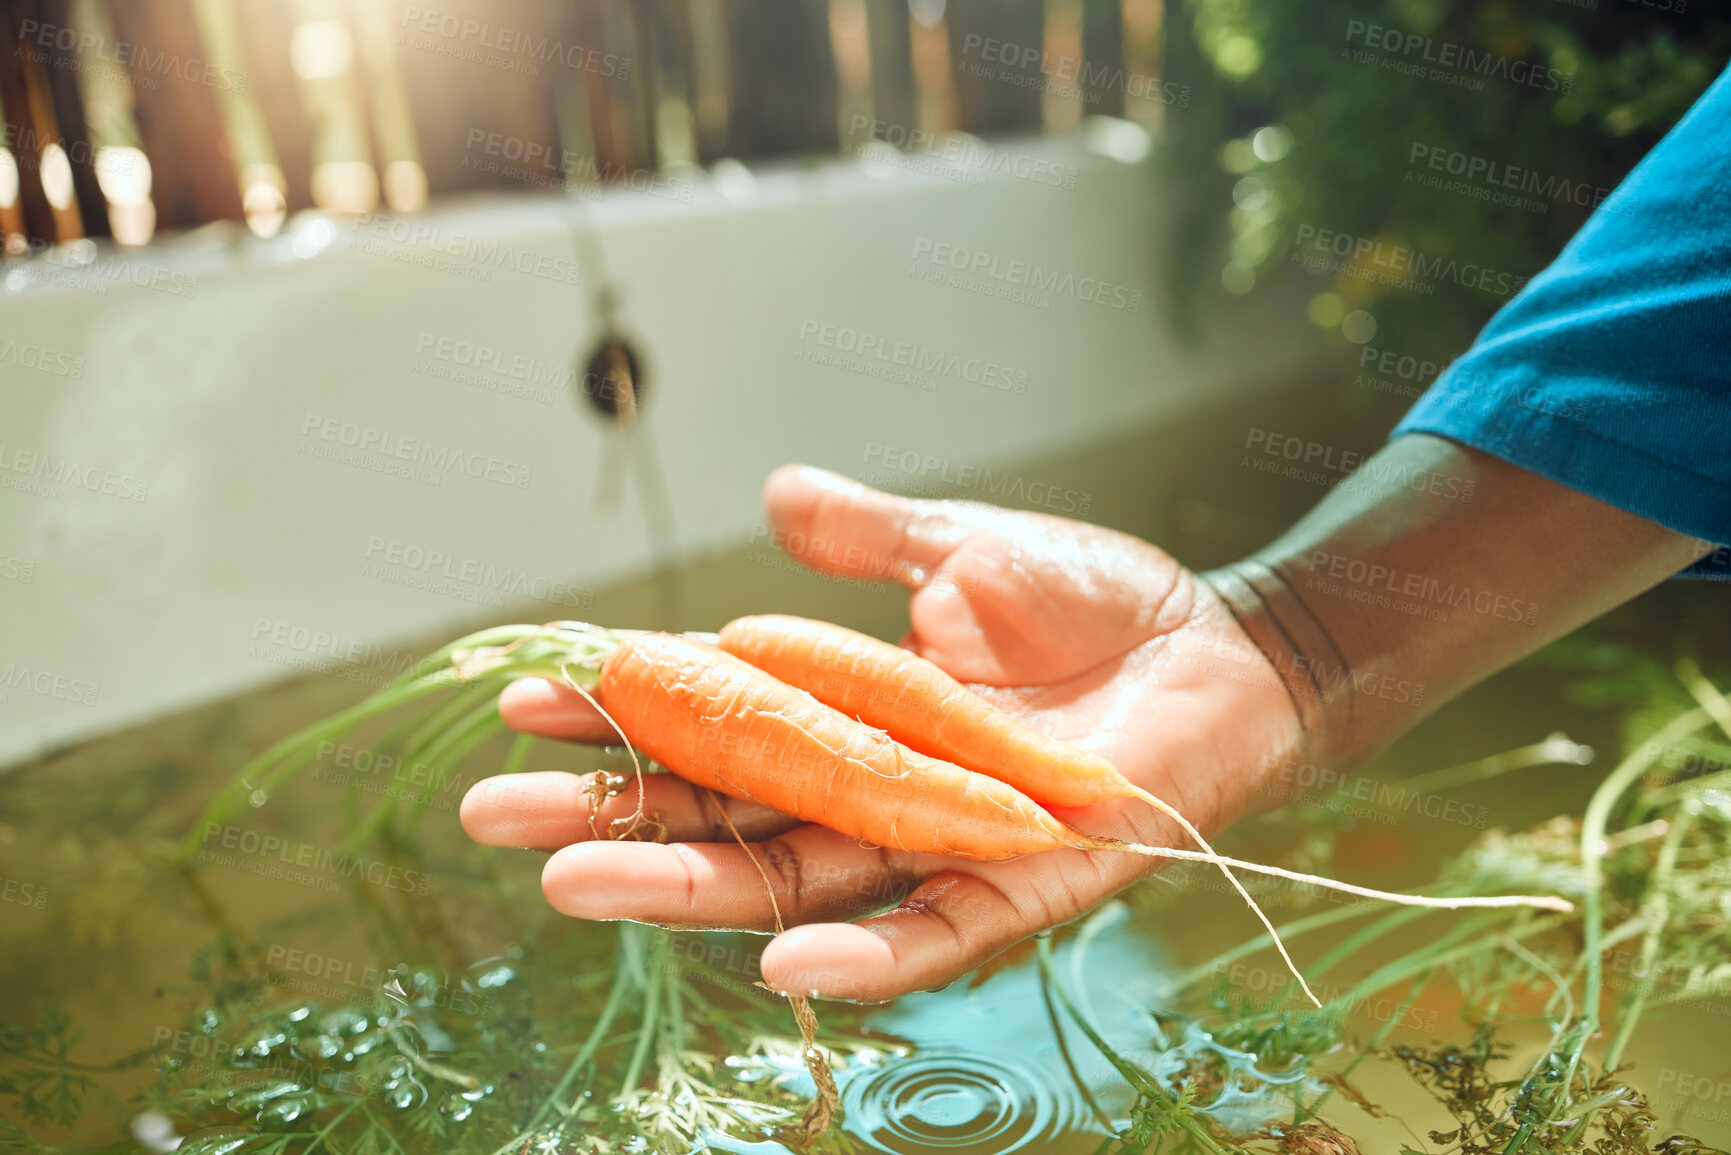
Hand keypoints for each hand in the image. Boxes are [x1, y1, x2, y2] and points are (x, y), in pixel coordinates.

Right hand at [460, 465, 1302, 1000]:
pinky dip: (866, 955)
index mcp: (851, 713)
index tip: (526, 699)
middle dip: (611, 818)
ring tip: (574, 889)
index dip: (625, 716)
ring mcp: (942, 845)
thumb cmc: (1101, 605)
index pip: (713, 722)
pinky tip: (778, 961)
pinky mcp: (1025, 884)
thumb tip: (772, 494)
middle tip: (489, 818)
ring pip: (798, 882)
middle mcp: (876, 790)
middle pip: (725, 817)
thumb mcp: (968, 550)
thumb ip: (873, 538)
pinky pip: (938, 934)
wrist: (1227, 645)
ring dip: (690, 891)